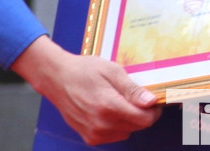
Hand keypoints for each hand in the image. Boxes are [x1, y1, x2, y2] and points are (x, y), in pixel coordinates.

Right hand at [11, 36, 159, 144]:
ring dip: (129, 120)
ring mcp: (94, 133)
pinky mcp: (89, 138)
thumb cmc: (84, 71)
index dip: (153, 110)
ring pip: (127, 132)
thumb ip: (132, 89)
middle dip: (141, 113)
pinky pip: (114, 136)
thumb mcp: (112, 71)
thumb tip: (151, 101)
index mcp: (109, 106)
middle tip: (134, 96)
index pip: (144, 119)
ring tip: (117, 101)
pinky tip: (108, 110)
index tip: (152, 100)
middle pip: (137, 126)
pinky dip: (117, 126)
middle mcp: (101, 124)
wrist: (57, 79)